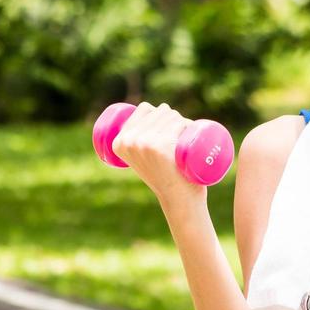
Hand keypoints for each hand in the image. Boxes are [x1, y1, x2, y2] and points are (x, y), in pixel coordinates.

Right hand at [110, 102, 209, 217]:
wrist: (178, 200)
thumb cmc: (165, 177)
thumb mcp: (142, 159)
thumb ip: (136, 141)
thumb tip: (144, 111)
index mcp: (119, 142)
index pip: (144, 109)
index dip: (160, 114)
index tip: (165, 133)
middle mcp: (129, 140)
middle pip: (159, 110)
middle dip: (174, 119)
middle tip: (178, 141)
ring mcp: (145, 142)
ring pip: (172, 115)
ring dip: (183, 122)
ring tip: (183, 142)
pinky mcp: (162, 145)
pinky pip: (180, 123)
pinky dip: (190, 126)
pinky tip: (190, 138)